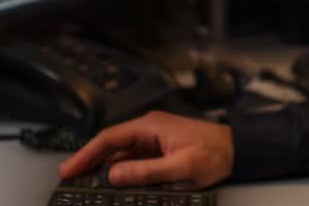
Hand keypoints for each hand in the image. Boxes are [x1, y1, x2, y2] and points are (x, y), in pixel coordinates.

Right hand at [58, 111, 233, 188]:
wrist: (238, 149)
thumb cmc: (216, 152)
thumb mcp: (182, 166)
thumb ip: (147, 171)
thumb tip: (115, 174)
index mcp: (151, 127)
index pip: (110, 138)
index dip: (87, 153)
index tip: (70, 168)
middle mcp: (150, 130)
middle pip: (111, 145)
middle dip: (89, 160)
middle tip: (69, 177)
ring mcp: (155, 140)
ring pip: (120, 153)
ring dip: (102, 167)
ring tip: (84, 182)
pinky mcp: (161, 151)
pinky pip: (133, 160)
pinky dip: (119, 170)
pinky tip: (112, 182)